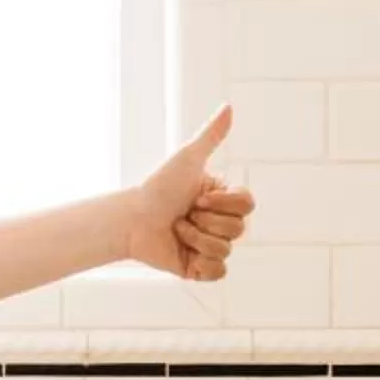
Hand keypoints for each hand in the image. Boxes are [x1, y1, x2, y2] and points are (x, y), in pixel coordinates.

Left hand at [129, 104, 255, 282]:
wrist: (132, 219)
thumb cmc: (158, 186)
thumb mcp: (187, 158)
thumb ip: (211, 135)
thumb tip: (229, 106)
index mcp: (222, 198)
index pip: (247, 205)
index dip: (224, 203)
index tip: (198, 196)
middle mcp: (219, 222)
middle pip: (238, 229)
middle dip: (206, 221)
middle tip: (183, 214)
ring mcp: (209, 246)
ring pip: (225, 250)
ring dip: (196, 238)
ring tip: (176, 230)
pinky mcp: (198, 268)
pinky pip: (219, 272)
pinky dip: (202, 263)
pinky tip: (185, 253)